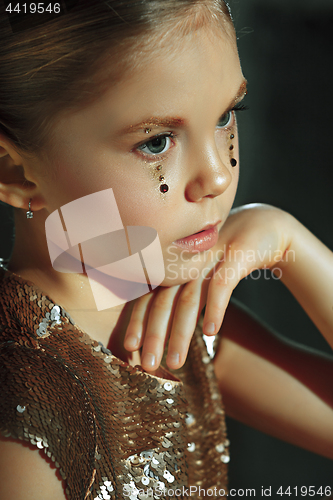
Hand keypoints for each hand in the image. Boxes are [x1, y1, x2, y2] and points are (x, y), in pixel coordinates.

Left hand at [124, 204, 293, 371]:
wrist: (264, 226)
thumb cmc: (226, 257)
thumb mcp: (201, 274)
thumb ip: (183, 295)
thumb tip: (162, 328)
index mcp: (175, 267)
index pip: (150, 295)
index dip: (138, 321)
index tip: (129, 348)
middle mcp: (187, 262)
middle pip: (164, 301)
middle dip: (154, 334)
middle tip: (147, 365)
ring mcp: (210, 258)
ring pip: (190, 298)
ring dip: (180, 332)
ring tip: (175, 362)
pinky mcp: (236, 255)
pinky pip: (222, 285)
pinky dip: (215, 308)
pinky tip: (210, 333)